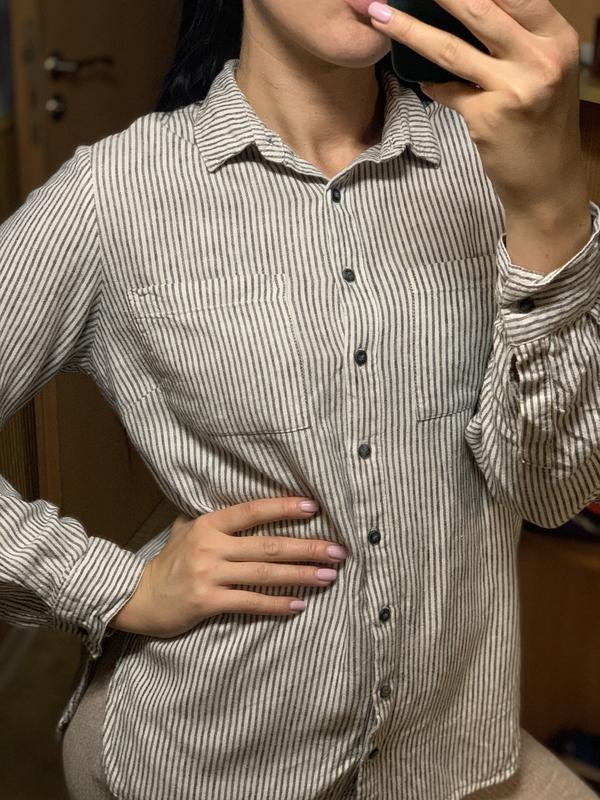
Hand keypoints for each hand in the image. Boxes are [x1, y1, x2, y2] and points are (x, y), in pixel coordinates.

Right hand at [108, 497, 347, 637]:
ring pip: (265, 573)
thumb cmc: (168, 562)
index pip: (253, 511)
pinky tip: (300, 605)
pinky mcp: (207, 602)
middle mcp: (211, 546)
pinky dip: (277, 604)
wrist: (139, 597)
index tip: (314, 507)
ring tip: (329, 576)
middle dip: (308, 547)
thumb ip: (214, 518)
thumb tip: (244, 505)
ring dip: (302, 575)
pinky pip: (250, 602)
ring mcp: (209, 574)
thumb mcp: (186, 530)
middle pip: (268, 544)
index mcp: (209, 524)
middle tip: (339, 550)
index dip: (284, 508)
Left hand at [354, 0, 586, 217]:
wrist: (547, 179)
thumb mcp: (544, 69)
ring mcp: (512, 89)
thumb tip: (469, 6)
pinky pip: (445, 91)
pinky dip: (430, 83)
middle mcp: (540, 58)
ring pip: (450, 49)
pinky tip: (419, 77)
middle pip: (479, 9)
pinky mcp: (486, 118)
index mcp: (556, 37)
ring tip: (379, 15)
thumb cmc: (542, 119)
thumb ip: (518, 37)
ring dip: (408, 30)